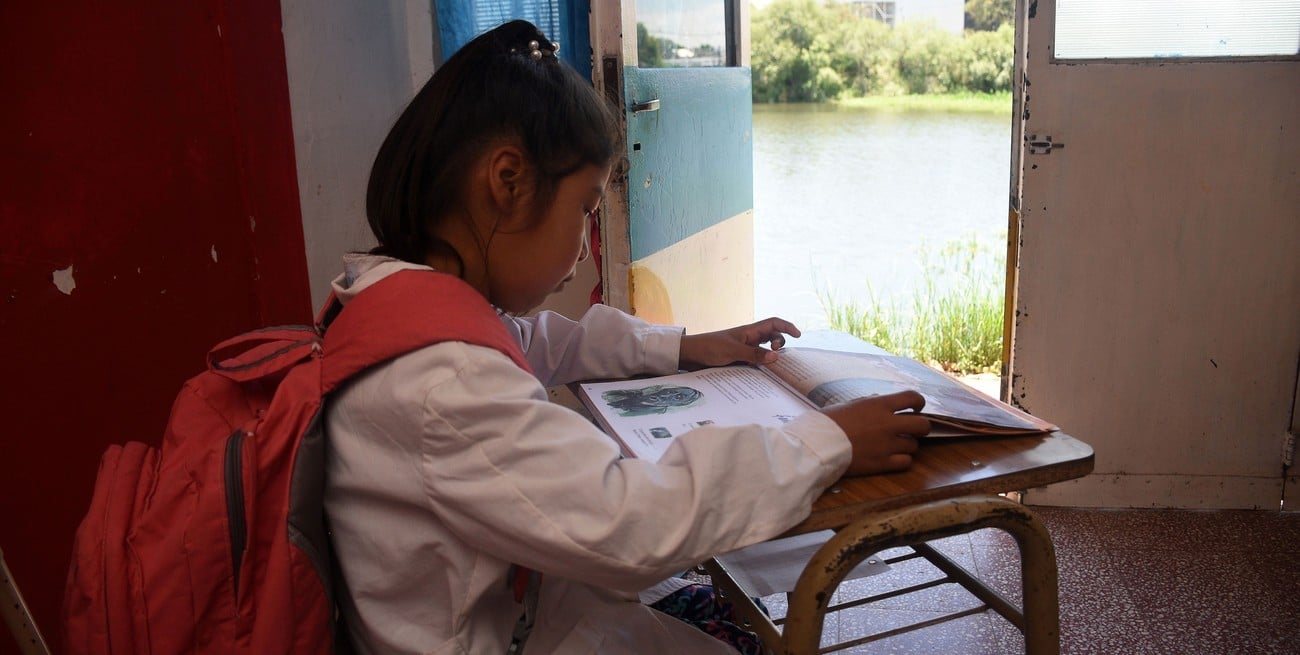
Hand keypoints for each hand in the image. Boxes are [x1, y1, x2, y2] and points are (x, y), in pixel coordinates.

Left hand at [678, 317, 800, 368]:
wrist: (690, 355)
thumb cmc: (709, 348)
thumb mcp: (733, 351)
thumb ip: (754, 354)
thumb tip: (776, 357)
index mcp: (749, 331)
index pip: (774, 323)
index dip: (787, 327)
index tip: (798, 335)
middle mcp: (749, 338)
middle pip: (773, 335)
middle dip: (780, 342)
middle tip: (777, 353)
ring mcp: (744, 348)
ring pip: (765, 349)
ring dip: (771, 355)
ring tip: (771, 365)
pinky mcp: (738, 359)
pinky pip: (756, 360)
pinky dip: (762, 364)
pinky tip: (761, 373)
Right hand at [821, 391, 929, 475]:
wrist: (817, 446)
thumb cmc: (827, 422)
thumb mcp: (850, 405)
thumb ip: (870, 404)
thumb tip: (881, 403)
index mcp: (879, 405)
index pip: (912, 397)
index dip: (918, 402)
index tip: (916, 408)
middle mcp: (888, 424)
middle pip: (922, 425)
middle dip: (920, 427)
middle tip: (911, 430)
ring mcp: (887, 445)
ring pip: (914, 446)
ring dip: (907, 445)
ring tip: (894, 445)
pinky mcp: (882, 464)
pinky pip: (906, 462)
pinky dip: (902, 460)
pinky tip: (892, 458)